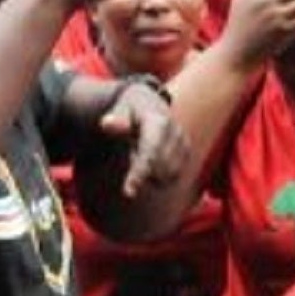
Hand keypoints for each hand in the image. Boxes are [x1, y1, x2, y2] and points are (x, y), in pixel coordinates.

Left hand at [97, 80, 187, 198]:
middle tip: (131, 152)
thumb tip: (107, 123)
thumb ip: (115, 121)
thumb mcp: (119, 111)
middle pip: (160, 169)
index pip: (150, 154)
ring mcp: (184, 142)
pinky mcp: (187, 152)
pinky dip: (159, 175)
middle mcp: (176, 132)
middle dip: (141, 171)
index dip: (140, 174)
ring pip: (168, 175)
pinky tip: (151, 160)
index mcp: (159, 122)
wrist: (149, 102)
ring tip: (140, 153)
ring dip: (150, 174)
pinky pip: (173, 176)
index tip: (128, 193)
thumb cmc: (129, 109)